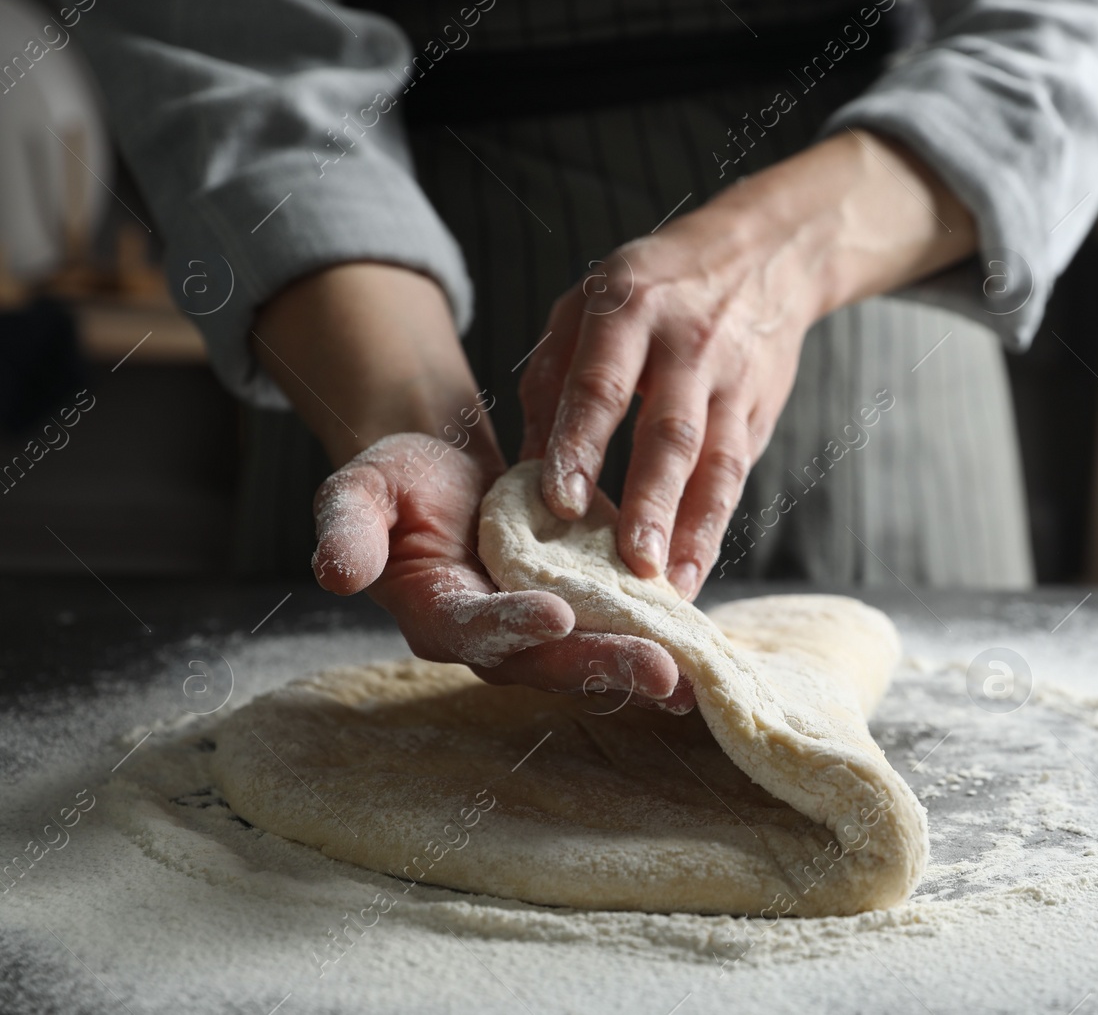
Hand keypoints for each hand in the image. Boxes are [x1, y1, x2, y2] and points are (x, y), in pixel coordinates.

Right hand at [254, 264, 691, 711]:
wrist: (455, 473)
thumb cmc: (401, 484)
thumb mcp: (361, 491)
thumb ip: (349, 529)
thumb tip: (335, 572)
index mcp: (442, 615)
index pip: (477, 630)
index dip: (513, 627)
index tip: (557, 616)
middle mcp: (500, 638)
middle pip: (551, 663)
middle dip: (604, 668)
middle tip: (659, 673)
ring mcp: (549, 631)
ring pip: (596, 657)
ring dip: (644, 667)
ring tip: (693, 678)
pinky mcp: (591, 609)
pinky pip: (628, 631)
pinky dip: (666, 639)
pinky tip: (708, 650)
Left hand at [520, 129, 976, 599]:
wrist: (765, 254)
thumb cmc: (654, 286)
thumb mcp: (587, 305)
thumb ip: (552, 382)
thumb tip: (522, 474)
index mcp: (631, 309)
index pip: (602, 384)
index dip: (580, 444)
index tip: (557, 502)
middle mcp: (688, 346)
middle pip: (670, 432)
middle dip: (652, 502)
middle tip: (631, 564)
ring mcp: (732, 382)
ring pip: (717, 464)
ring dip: (694, 531)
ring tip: (670, 588)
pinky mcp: (760, 411)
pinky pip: (736, 477)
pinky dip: (714, 529)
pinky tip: (691, 572)